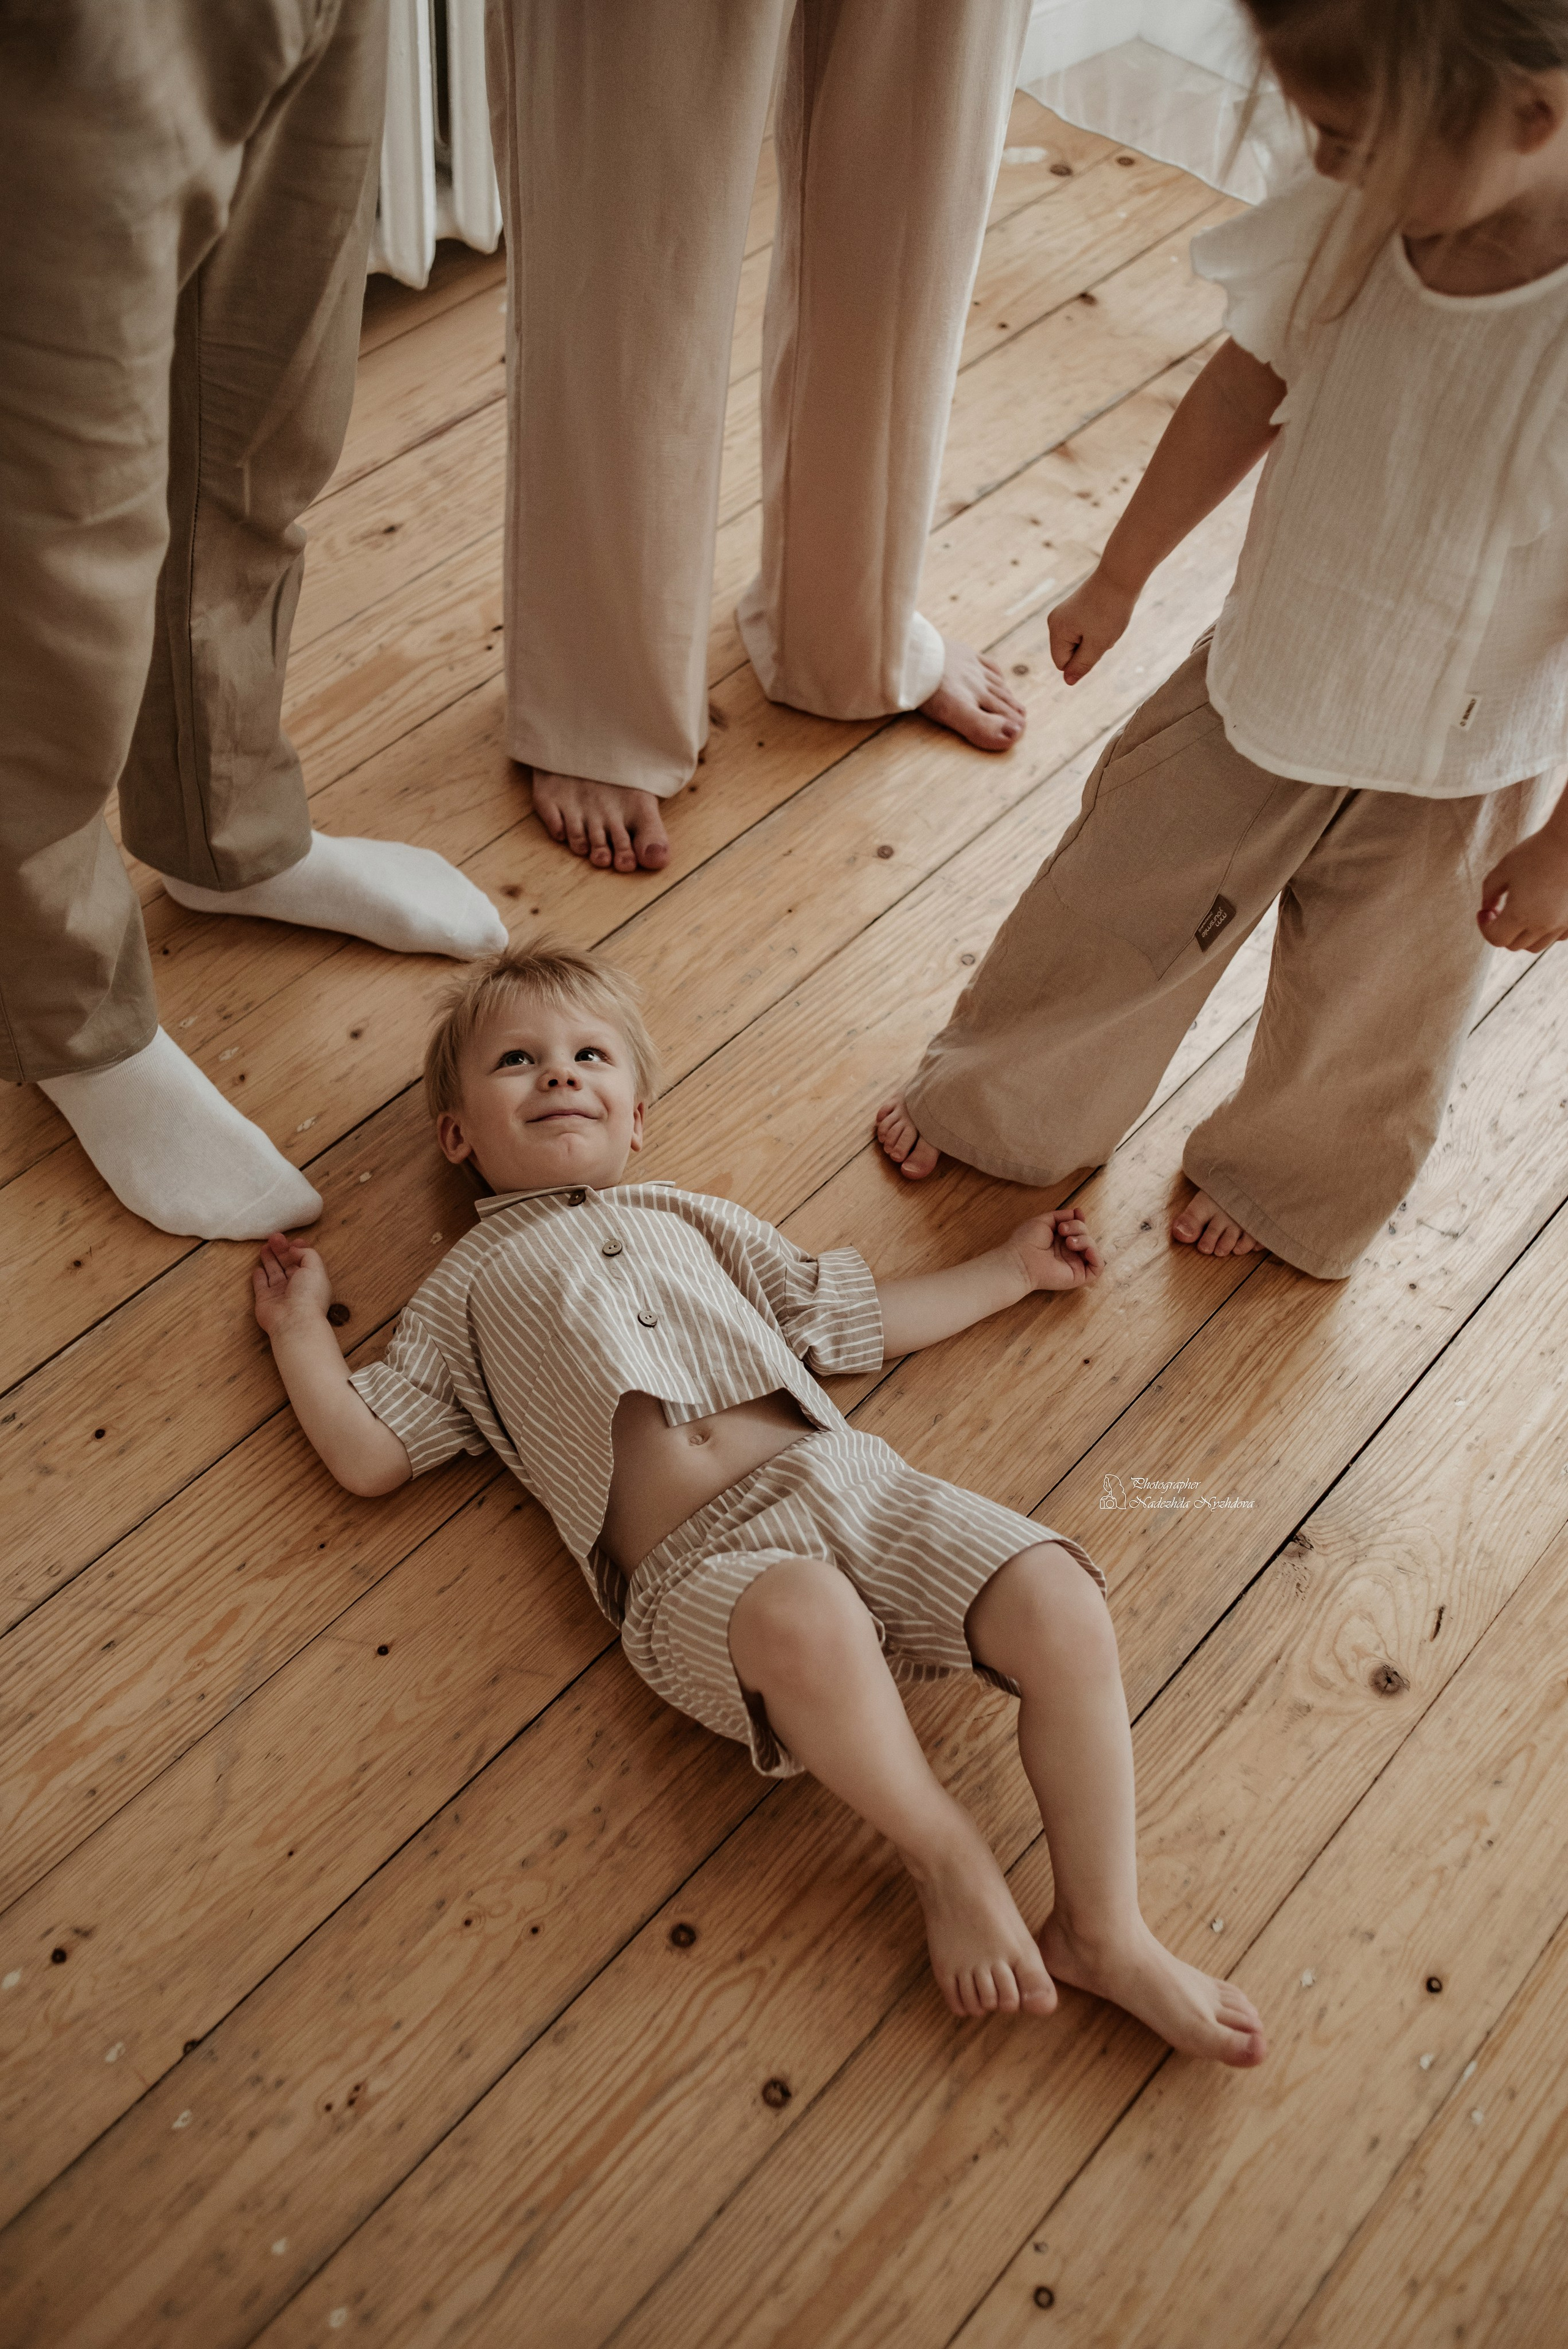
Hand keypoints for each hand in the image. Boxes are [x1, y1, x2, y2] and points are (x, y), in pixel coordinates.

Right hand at [252, 1231, 334, 1337]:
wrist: (293, 1320)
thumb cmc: (308, 1294)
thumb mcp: (315, 1267)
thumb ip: (306, 1254)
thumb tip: (293, 1249)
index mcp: (311, 1279)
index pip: (304, 1261)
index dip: (299, 1250)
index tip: (293, 1240)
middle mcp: (296, 1286)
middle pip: (287, 1264)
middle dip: (281, 1250)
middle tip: (274, 1237)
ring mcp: (280, 1293)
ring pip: (274, 1272)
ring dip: (270, 1259)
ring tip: (265, 1246)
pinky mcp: (265, 1300)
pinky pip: (261, 1285)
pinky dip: (259, 1276)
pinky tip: (258, 1268)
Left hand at [1007, 1208, 1102, 1292]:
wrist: (1020, 1260)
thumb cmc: (1026, 1241)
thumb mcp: (1043, 1221)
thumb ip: (1060, 1216)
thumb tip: (1076, 1212)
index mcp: (1060, 1240)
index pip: (1079, 1229)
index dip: (1080, 1220)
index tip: (1077, 1213)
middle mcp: (1068, 1252)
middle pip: (1086, 1235)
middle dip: (1078, 1227)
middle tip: (1062, 1229)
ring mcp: (1074, 1264)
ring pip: (1092, 1248)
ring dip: (1085, 1240)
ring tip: (1069, 1241)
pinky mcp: (1078, 1276)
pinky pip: (1098, 1268)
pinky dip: (1097, 1256)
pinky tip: (1087, 1250)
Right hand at [1047, 567, 1139, 685]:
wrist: (1120, 576)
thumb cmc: (1110, 611)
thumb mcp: (1097, 645)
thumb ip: (1081, 665)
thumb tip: (1068, 682)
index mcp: (1056, 631)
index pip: (1062, 664)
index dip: (1081, 661)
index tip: (1096, 642)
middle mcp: (1055, 621)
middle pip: (1070, 653)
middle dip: (1088, 649)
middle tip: (1103, 631)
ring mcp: (1064, 613)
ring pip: (1079, 642)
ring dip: (1095, 640)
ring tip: (1105, 623)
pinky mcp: (1075, 608)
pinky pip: (1083, 630)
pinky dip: (1097, 629)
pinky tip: (1106, 617)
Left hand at [1479, 828, 1567, 951]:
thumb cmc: (1536, 852)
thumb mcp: (1503, 869)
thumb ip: (1489, 893)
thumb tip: (1488, 909)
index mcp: (1521, 915)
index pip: (1495, 939)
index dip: (1484, 927)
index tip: (1484, 911)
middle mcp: (1544, 925)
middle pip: (1514, 945)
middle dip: (1502, 930)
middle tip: (1499, 910)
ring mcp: (1563, 925)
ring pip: (1536, 945)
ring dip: (1523, 934)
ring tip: (1521, 911)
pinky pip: (1556, 937)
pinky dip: (1545, 931)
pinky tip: (1542, 911)